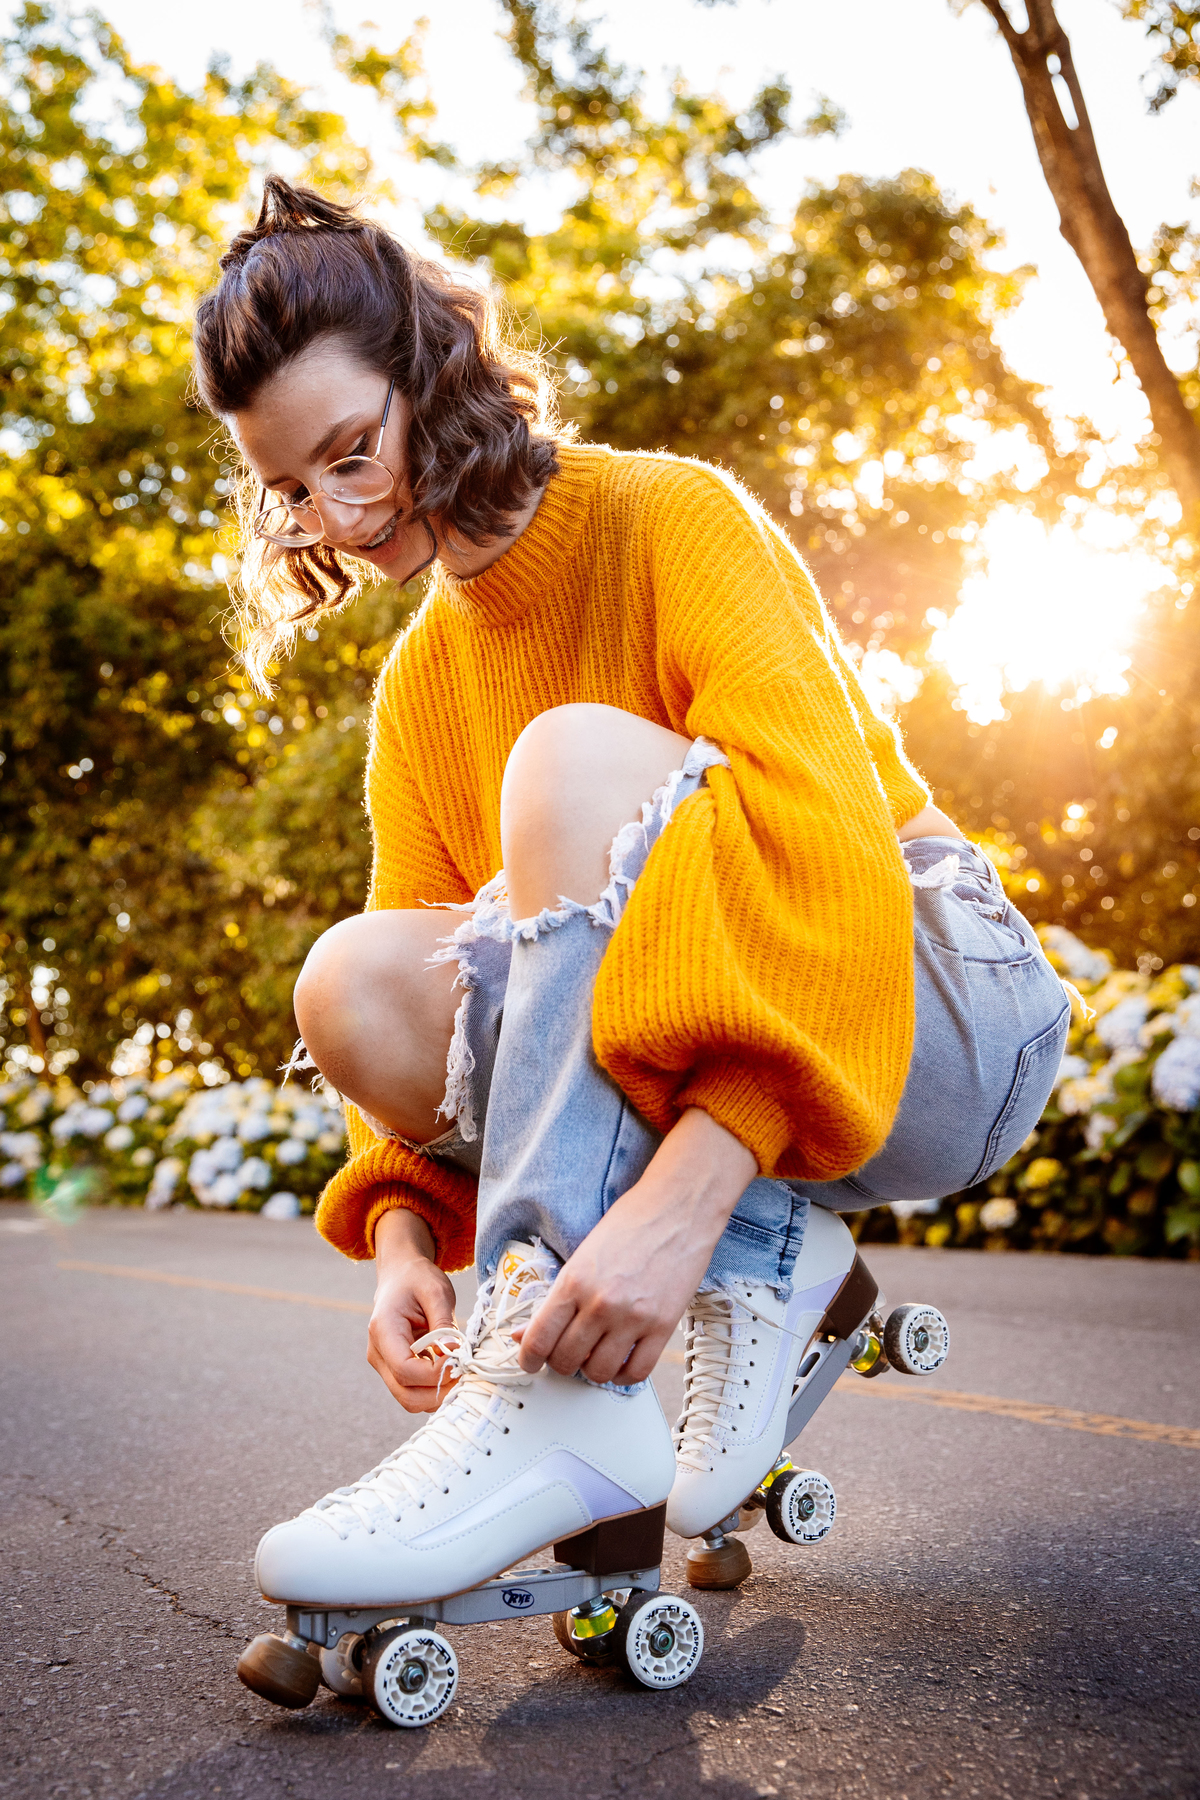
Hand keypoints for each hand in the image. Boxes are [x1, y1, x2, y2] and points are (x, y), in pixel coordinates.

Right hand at [368, 1207, 457, 1411]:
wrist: (401, 1275)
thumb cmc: (418, 1280)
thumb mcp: (437, 1292)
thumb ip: (443, 1324)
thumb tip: (453, 1353)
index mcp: (383, 1330)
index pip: (406, 1370)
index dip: (435, 1374)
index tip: (459, 1360)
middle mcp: (378, 1353)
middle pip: (406, 1394)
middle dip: (439, 1392)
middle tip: (465, 1373)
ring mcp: (384, 1365)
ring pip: (410, 1399)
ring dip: (438, 1394)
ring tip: (460, 1371)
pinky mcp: (394, 1370)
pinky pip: (414, 1391)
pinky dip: (434, 1390)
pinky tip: (451, 1371)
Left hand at [515, 1107, 756, 1385]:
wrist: (678, 1208)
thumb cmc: (631, 1224)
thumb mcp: (582, 1255)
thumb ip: (555, 1297)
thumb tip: (526, 1332)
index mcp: (573, 1282)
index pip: (539, 1339)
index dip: (529, 1359)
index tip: (530, 1363)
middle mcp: (600, 1303)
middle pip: (566, 1361)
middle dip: (561, 1362)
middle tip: (567, 1353)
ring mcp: (633, 1317)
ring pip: (599, 1372)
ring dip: (592, 1370)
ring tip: (595, 1356)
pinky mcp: (663, 1326)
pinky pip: (638, 1372)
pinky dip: (625, 1375)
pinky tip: (622, 1362)